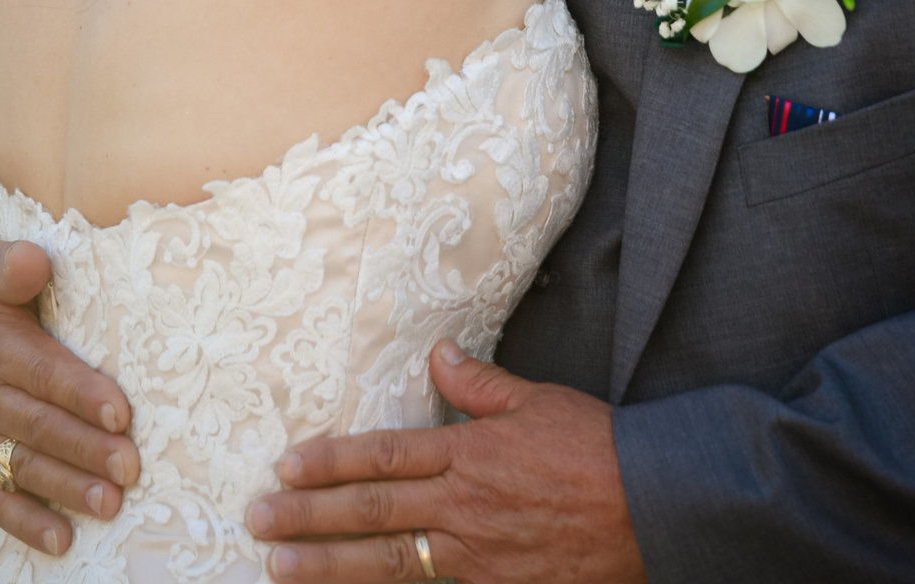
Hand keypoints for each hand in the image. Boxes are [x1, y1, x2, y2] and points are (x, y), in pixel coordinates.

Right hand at [0, 241, 140, 555]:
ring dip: (67, 488)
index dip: (81, 393)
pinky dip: (25, 523)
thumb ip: (9, 262)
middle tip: (130, 467)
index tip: (121, 412)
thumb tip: (35, 262)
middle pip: (40, 427)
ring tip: (110, 504)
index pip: (45, 374)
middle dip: (86, 449)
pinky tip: (62, 540)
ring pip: (24, 466)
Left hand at [247, 341, 644, 582]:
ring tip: (280, 571)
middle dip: (308, 518)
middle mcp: (465, 509)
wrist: (656, 508)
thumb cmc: (597, 448)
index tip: (285, 465)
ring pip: (391, 564)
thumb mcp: (538, 400)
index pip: (384, 456)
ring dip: (330, 568)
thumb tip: (437, 353)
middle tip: (257, 521)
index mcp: (471, 454)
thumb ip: (480, 384)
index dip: (331, 461)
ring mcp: (480, 559)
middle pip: (373, 513)